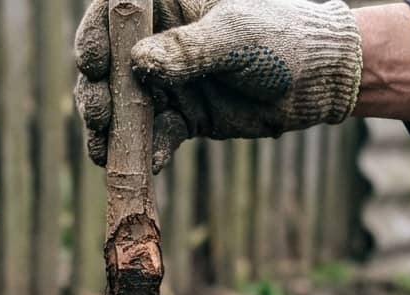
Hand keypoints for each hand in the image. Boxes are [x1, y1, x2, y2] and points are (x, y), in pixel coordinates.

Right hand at [74, 0, 362, 171]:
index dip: (95, 38)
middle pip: (109, 66)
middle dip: (96, 93)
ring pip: (125, 106)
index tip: (92, 64)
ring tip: (105, 152)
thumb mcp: (235, 38)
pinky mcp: (181, 117)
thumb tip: (137, 62)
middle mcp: (158, 43)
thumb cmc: (281, 39)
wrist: (317, 81)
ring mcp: (167, 82)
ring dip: (114, 130)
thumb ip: (187, 50)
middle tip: (98, 117)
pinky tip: (150, 165)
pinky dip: (149, 152)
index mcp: (168, 5)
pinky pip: (156, 136)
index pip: (116, 16)